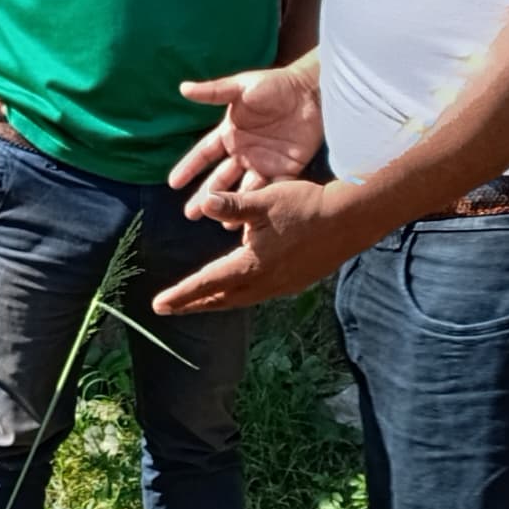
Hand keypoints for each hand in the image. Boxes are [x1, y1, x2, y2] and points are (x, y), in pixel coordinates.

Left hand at [153, 173, 362, 315]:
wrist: (350, 220)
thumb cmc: (305, 206)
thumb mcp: (264, 200)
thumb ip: (232, 205)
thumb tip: (204, 202)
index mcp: (250, 265)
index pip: (207, 283)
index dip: (181, 294)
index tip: (159, 305)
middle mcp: (263, 282)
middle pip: (221, 299)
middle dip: (194, 304)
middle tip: (171, 308)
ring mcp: (281, 286)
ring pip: (241, 299)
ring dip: (217, 302)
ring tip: (200, 303)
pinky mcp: (295, 282)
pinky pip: (259, 295)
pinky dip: (240, 296)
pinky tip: (241, 290)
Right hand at [170, 60, 324, 219]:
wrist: (311, 91)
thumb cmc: (275, 85)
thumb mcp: (241, 87)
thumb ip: (214, 92)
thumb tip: (183, 88)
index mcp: (230, 133)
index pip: (204, 154)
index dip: (189, 168)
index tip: (174, 183)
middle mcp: (244, 151)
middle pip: (220, 178)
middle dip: (206, 196)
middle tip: (191, 215)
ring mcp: (265, 162)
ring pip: (244, 189)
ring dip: (234, 206)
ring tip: (223, 224)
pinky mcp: (287, 168)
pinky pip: (273, 189)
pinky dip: (264, 204)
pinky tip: (256, 218)